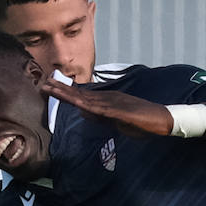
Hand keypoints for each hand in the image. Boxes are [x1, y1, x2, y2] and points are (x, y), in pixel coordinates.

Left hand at [41, 76, 174, 137]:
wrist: (162, 120)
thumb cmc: (142, 122)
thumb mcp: (116, 121)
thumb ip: (100, 117)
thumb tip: (83, 112)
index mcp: (106, 101)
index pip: (82, 97)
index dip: (65, 93)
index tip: (50, 88)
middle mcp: (107, 98)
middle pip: (80, 94)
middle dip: (62, 89)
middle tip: (44, 83)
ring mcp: (113, 103)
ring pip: (86, 99)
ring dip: (69, 94)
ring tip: (52, 88)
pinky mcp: (120, 111)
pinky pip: (101, 109)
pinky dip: (88, 106)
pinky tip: (76, 103)